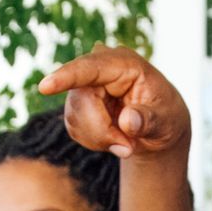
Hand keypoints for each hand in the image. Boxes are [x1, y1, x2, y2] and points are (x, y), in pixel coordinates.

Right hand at [38, 46, 190, 158]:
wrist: (159, 126)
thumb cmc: (166, 117)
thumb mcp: (166, 121)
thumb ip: (149, 120)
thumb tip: (128, 120)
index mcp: (124, 63)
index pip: (90, 68)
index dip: (67, 77)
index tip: (45, 87)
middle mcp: (99, 68)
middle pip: (81, 100)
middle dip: (102, 131)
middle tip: (127, 146)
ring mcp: (85, 85)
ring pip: (75, 118)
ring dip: (100, 138)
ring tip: (126, 139)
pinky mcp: (77, 104)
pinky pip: (74, 128)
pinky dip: (94, 141)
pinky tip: (113, 136)